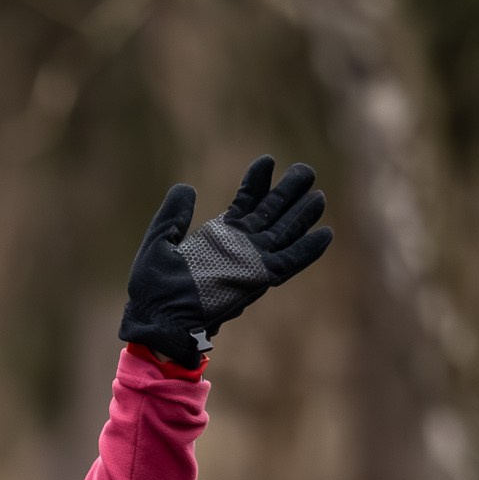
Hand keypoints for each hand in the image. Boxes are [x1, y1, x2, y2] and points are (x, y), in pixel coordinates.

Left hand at [120, 155, 331, 367]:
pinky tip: (325, 233)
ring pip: (284, 232)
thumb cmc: (153, 288)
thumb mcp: (158, 243)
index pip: (244, 203)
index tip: (267, 160)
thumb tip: (186, 187)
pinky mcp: (257, 279)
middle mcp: (239, 247)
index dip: (257, 182)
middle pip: (271, 213)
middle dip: (288, 191)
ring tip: (318, 194)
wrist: (158, 319)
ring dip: (302, 215)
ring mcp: (250, 262)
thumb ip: (173, 215)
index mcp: (218, 236)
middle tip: (306, 170)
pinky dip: (307, 249)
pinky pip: (288, 262)